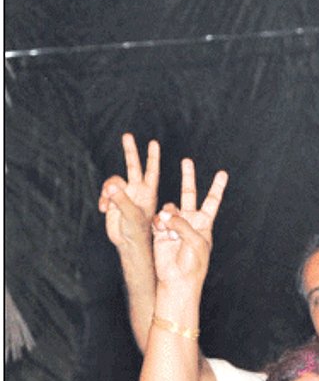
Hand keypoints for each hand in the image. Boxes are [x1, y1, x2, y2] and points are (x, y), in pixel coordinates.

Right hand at [99, 134, 160, 251]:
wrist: (130, 246)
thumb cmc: (140, 234)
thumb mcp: (134, 217)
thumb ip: (122, 201)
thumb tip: (111, 186)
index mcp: (148, 193)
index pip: (152, 171)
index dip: (153, 158)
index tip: (154, 143)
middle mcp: (137, 190)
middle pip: (134, 166)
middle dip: (131, 151)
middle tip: (128, 135)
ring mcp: (125, 195)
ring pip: (114, 180)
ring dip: (107, 188)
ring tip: (107, 202)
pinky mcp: (113, 202)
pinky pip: (105, 192)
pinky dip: (102, 198)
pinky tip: (104, 209)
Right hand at [150, 166, 224, 290]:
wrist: (177, 278)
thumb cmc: (192, 263)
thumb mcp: (195, 241)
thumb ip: (182, 223)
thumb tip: (165, 214)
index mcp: (204, 223)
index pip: (212, 201)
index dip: (217, 187)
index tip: (222, 173)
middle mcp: (190, 220)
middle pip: (189, 194)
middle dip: (188, 177)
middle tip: (187, 161)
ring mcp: (174, 223)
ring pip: (170, 207)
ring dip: (169, 215)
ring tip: (169, 228)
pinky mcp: (160, 229)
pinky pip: (158, 218)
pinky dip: (160, 222)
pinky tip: (162, 230)